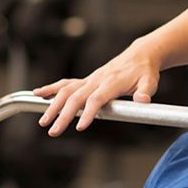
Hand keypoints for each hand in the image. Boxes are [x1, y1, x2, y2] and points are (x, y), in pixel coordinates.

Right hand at [35, 39, 161, 135]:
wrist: (140, 55)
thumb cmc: (145, 71)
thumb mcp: (151, 81)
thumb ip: (146, 91)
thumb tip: (143, 101)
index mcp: (112, 82)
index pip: (97, 98)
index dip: (88, 112)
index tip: (79, 127)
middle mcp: (97, 79)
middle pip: (76, 97)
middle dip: (63, 114)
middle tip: (53, 131)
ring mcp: (90, 79)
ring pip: (66, 91)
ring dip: (53, 105)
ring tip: (43, 122)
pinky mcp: (86, 80)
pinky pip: (66, 84)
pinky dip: (50, 88)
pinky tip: (36, 95)